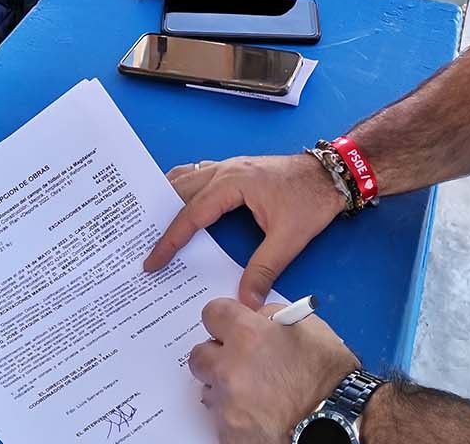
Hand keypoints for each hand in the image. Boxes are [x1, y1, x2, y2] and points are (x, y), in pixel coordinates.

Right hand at [143, 154, 347, 308]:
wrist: (333, 173)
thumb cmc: (311, 199)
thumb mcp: (288, 238)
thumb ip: (264, 269)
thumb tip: (246, 301)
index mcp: (232, 184)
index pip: (191, 215)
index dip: (169, 240)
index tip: (151, 262)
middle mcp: (225, 170)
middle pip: (179, 189)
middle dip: (157, 214)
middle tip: (136, 238)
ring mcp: (230, 167)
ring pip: (186, 178)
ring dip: (168, 198)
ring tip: (148, 222)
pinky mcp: (237, 171)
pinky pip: (199, 177)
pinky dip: (184, 191)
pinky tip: (180, 207)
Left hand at [190, 299, 357, 443]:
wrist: (338, 424)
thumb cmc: (330, 379)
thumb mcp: (311, 329)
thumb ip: (275, 317)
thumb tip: (257, 317)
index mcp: (249, 336)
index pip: (213, 313)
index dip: (223, 319)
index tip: (229, 326)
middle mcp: (231, 368)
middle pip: (200, 355)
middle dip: (216, 356)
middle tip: (238, 363)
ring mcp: (227, 404)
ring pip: (209, 389)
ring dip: (224, 388)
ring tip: (254, 394)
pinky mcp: (227, 433)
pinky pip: (220, 420)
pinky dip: (235, 416)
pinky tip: (259, 416)